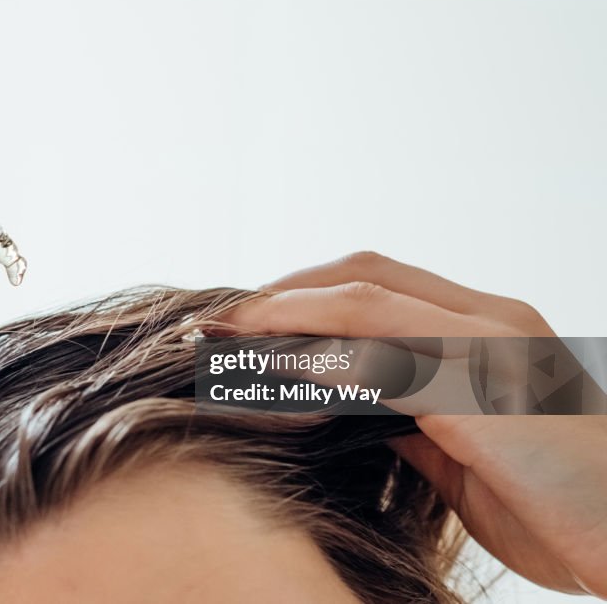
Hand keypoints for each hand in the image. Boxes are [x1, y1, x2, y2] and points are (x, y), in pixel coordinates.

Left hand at [222, 252, 606, 597]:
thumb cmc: (558, 506)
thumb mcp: (466, 455)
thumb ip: (409, 417)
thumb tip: (341, 405)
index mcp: (487, 330)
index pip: (378, 284)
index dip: (305, 294)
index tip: (247, 320)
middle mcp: (490, 321)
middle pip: (362, 272)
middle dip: (283, 291)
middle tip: (222, 322)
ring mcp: (492, 346)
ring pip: (363, 301)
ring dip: (282, 314)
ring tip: (222, 335)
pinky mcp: (487, 387)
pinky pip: (381, 357)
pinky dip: (315, 359)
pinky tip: (266, 371)